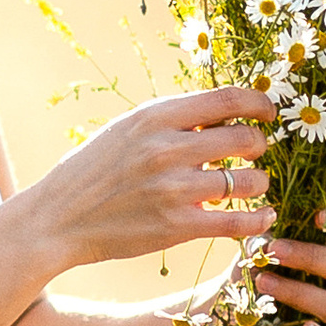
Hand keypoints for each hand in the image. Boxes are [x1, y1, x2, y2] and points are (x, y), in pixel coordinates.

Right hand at [18, 89, 275, 271]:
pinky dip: (258, 220)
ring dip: (259, 183)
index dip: (259, 103)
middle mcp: (168, 149)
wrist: (57, 219)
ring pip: (248, 180)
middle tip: (254, 153)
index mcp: (156, 116)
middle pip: (245, 138)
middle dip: (259, 145)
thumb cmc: (92, 171)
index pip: (228, 98)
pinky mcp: (177, 227)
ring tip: (252, 187)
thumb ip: (172, 120)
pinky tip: (263, 217)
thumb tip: (224, 110)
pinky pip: (238, 222)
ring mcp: (174, 189)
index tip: (268, 113)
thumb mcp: (127, 129)